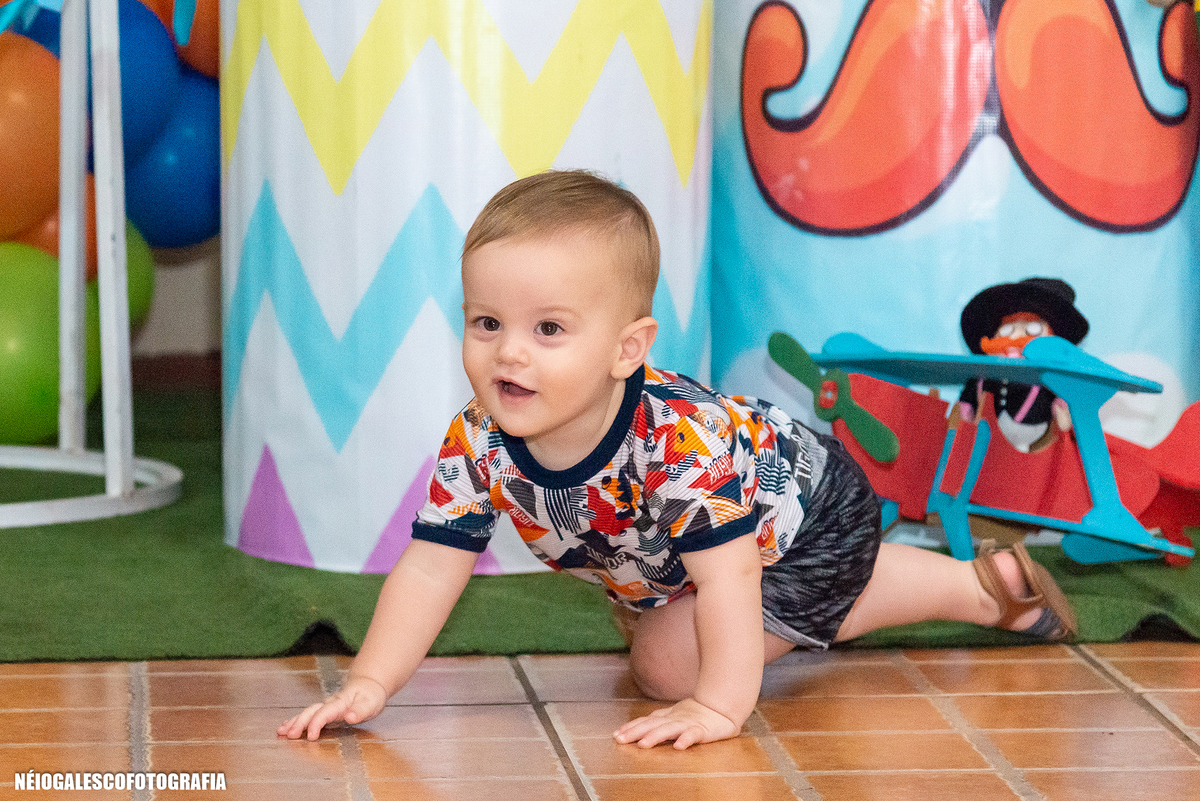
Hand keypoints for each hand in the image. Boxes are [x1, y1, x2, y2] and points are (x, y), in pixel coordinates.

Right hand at [277, 675, 387, 740]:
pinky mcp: (325, 711)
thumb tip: (350, 717)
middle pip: (312, 712)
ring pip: (307, 713)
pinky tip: (286, 726)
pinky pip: (308, 715)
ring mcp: (326, 706)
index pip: (326, 712)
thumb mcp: (371, 704)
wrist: (368, 685)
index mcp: (341, 702)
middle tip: (289, 734)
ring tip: (281, 731)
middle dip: (300, 723)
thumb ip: (360, 711)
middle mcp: (330, 703)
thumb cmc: (370, 696)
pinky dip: (296, 720)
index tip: (311, 735)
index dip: (317, 723)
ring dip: (294, 722)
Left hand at [613, 697, 741, 749]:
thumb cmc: (694, 714)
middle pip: (652, 725)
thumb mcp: (672, 716)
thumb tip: (636, 725)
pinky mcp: (702, 730)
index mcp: (666, 717)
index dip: (631, 727)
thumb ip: (656, 721)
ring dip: (655, 736)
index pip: (646, 721)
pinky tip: (678, 747)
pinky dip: (685, 739)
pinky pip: (693, 735)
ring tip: (643, 744)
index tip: (616, 735)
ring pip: (669, 729)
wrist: (720, 708)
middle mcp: (674, 719)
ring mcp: (687, 724)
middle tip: (620, 739)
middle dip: (635, 732)